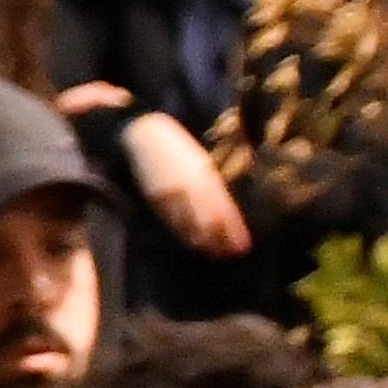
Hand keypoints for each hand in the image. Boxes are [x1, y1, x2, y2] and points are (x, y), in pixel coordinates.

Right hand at [131, 106, 255, 256]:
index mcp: (202, 176)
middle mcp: (184, 189)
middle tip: (233, 254)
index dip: (232, 230)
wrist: (144, 133)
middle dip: (220, 241)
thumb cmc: (180, 143)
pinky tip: (193, 241)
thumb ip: (216, 181)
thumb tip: (235, 202)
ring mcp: (167, 196)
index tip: (244, 245)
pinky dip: (184, 234)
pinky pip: (171, 221)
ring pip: (187, 226)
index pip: (220, 210)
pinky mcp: (154, 199)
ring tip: (216, 253)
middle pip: (205, 222)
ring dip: (203, 242)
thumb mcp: (203, 158)